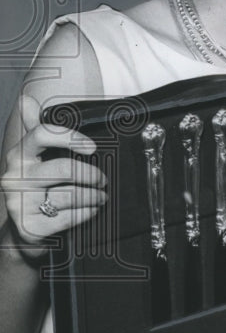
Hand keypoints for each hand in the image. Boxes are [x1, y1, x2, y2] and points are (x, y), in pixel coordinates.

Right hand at [1, 95, 105, 255]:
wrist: (25, 233)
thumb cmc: (38, 191)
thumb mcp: (34, 159)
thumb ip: (35, 131)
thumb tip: (26, 100)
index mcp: (18, 155)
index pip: (42, 134)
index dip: (69, 137)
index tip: (92, 147)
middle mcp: (14, 177)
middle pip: (63, 168)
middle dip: (91, 174)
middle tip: (103, 179)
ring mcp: (19, 203)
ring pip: (69, 195)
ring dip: (94, 196)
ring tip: (102, 197)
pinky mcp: (29, 228)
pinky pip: (68, 217)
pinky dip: (87, 214)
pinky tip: (92, 211)